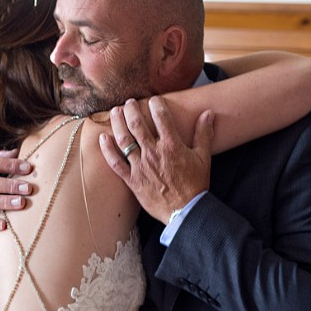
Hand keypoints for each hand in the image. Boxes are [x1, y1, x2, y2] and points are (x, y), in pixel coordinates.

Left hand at [100, 97, 213, 223]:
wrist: (185, 210)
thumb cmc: (195, 185)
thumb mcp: (203, 157)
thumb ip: (204, 134)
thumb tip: (208, 114)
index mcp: (171, 145)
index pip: (161, 117)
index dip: (156, 105)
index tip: (153, 99)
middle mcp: (153, 152)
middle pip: (137, 124)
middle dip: (131, 110)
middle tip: (129, 102)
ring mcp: (140, 166)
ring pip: (124, 140)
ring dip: (117, 123)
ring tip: (115, 112)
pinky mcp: (132, 180)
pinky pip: (116, 163)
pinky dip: (107, 150)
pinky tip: (102, 138)